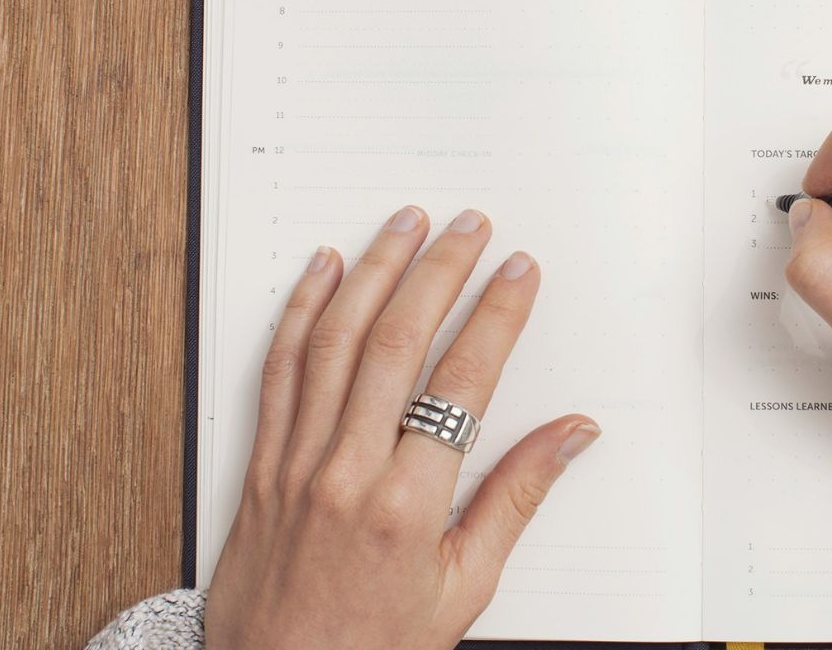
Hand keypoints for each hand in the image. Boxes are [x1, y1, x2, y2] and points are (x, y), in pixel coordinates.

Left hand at [205, 207, 600, 649]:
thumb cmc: (372, 648)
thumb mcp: (463, 590)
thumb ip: (515, 500)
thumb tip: (571, 435)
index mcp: (408, 506)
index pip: (463, 382)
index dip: (496, 316)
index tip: (518, 273)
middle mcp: (347, 472)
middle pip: (397, 342)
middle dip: (439, 271)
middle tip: (469, 225)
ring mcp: (297, 463)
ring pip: (334, 341)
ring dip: (373, 271)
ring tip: (405, 224)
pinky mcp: (261, 464)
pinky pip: (279, 370)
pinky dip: (301, 311)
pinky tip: (323, 270)